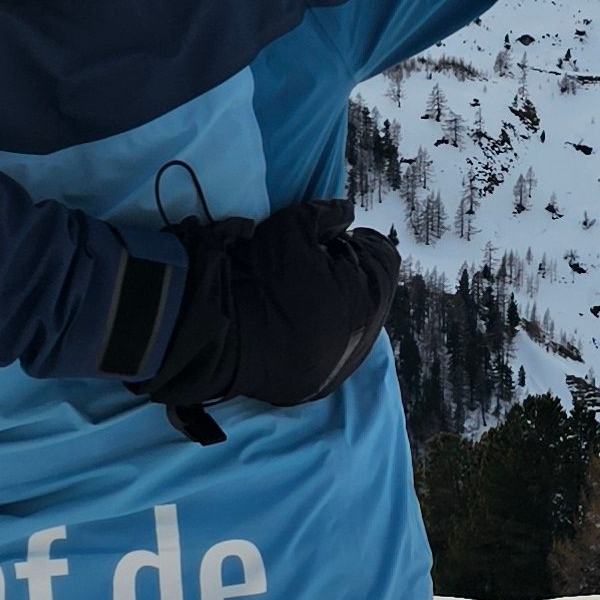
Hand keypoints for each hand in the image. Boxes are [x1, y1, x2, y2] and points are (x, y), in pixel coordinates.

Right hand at [131, 200, 405, 441]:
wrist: (217, 335)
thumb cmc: (260, 277)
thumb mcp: (292, 228)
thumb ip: (328, 215)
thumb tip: (346, 213)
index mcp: (366, 298)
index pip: (383, 259)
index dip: (360, 242)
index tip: (337, 238)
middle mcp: (363, 339)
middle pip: (372, 293)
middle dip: (352, 274)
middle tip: (321, 262)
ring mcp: (341, 367)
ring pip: (355, 327)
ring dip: (340, 307)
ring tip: (308, 294)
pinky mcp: (316, 385)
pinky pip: (332, 355)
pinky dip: (322, 337)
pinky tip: (297, 324)